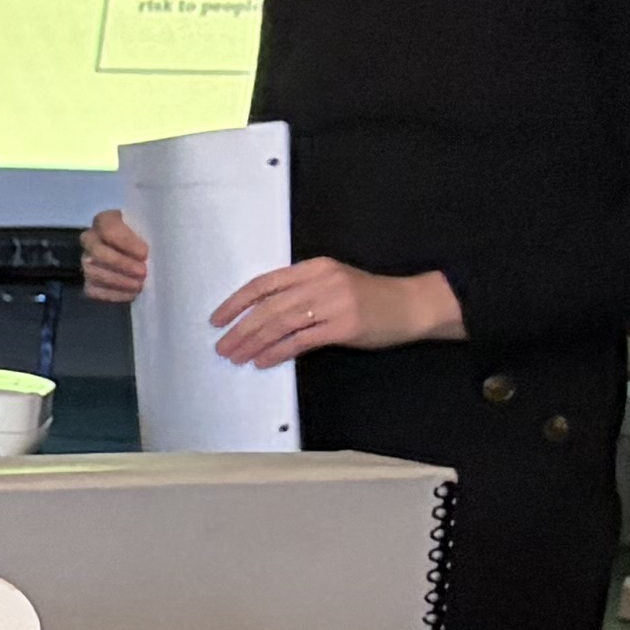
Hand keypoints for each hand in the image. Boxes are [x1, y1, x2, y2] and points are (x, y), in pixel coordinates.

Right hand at [79, 206, 150, 303]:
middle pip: (98, 252)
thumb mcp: (150, 226)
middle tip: (143, 272)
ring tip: (139, 285)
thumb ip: (150, 232)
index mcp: (104, 220)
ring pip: (93, 272)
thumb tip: (151, 252)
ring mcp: (86, 261)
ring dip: (118, 281)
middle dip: (122, 264)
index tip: (145, 253)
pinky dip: (112, 294)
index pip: (109, 230)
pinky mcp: (88, 281)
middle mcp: (90, 239)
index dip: (126, 243)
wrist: (140, 251)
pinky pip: (92, 290)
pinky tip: (130, 294)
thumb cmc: (149, 235)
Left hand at [207, 259, 460, 367]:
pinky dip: (278, 352)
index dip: (237, 302)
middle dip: (240, 329)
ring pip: (280, 324)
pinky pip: (301, 341)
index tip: (217, 319)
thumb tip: (260, 316)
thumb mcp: (333, 283)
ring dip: (253, 343)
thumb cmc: (369, 297)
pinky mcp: (344, 326)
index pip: (265, 283)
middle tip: (222, 346)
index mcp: (314, 268)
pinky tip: (262, 361)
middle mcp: (321, 282)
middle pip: (268, 307)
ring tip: (236, 357)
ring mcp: (333, 303)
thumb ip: (301, 292)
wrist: (412, 305)